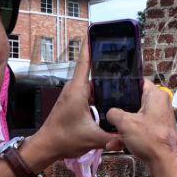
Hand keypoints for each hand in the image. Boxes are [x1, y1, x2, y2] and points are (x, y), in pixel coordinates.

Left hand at [26, 42, 122, 164]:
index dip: (89, 45)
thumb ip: (113, 138)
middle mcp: (74, 89)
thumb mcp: (93, 139)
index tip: (94, 30)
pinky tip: (111, 95)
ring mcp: (73, 95)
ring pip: (91, 83)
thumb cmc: (65, 139)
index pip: (84, 62)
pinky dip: (99, 91)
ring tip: (122, 76)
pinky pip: (88, 92)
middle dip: (105, 63)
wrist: (46, 147)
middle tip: (123, 56)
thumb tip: (130, 137)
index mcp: (77, 90)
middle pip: (91, 70)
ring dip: (103, 80)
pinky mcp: (73, 102)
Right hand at [106, 82, 176, 167]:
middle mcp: (160, 104)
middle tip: (108, 113)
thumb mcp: (125, 123)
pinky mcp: (157, 131)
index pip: (138, 82)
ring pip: (135, 118)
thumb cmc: (149, 137)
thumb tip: (110, 113)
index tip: (111, 90)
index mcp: (156, 95)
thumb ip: (113, 113)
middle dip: (120, 111)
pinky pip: (140, 129)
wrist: (165, 162)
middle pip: (135, 101)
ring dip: (122, 127)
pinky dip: (129, 135)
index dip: (124, 85)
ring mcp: (158, 118)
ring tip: (111, 136)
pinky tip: (116, 144)